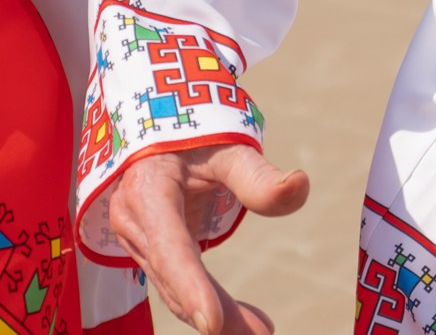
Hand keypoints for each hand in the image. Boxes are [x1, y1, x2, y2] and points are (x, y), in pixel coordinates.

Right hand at [111, 143, 308, 334]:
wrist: (156, 123)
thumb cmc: (195, 130)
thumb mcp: (225, 144)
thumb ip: (257, 174)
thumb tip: (300, 187)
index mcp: (148, 189)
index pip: (170, 247)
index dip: (191, 286)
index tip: (214, 323)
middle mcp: (135, 220)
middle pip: (176, 275)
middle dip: (214, 310)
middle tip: (262, 333)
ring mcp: (139, 238)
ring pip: (175, 285)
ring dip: (215, 314)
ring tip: (261, 330)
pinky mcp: (151, 248)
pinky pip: (178, 280)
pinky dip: (206, 301)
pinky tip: (242, 321)